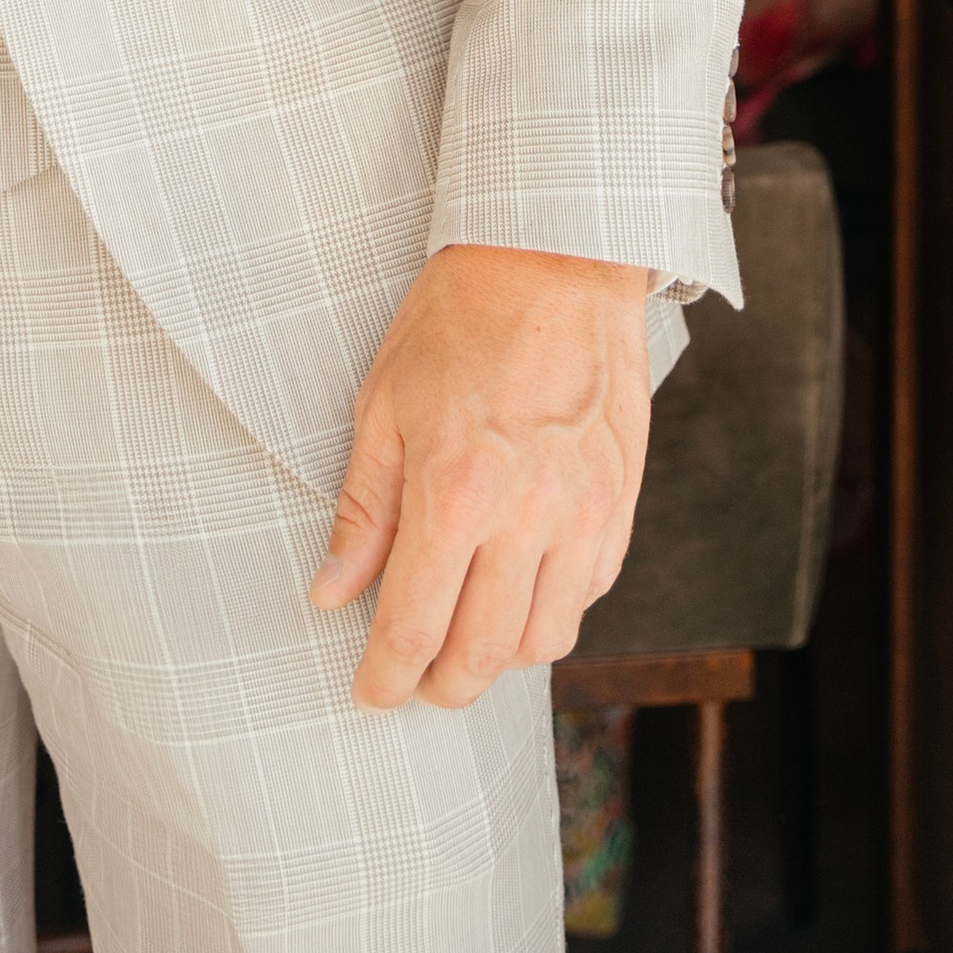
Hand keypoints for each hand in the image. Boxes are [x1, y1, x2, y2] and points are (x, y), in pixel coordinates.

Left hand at [310, 244, 650, 707]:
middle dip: (440, 686)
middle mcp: (526, 518)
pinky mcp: (621, 506)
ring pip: (545, 643)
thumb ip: (362, 511)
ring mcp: (584, 516)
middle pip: (482, 657)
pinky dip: (550, 611)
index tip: (370, 694)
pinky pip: (587, 596)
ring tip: (466, 639)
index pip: (413, 629)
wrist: (556, 259)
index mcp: (454, 493)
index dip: (385, 679)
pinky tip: (518, 587)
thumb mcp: (384, 405)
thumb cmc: (460, 320)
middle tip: (414, 681)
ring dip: (500, 659)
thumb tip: (331, 594)